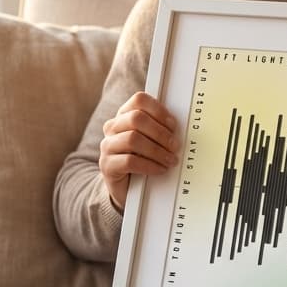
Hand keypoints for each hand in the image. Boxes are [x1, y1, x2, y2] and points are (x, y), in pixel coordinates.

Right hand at [99, 92, 180, 210]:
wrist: (126, 186)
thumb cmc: (142, 158)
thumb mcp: (151, 140)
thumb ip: (160, 129)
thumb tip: (179, 128)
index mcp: (124, 115)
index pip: (139, 100)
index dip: (158, 110)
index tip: (173, 125)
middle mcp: (113, 127)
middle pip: (136, 119)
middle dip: (160, 132)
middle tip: (175, 146)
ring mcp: (107, 146)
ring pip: (132, 139)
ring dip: (157, 151)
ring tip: (170, 160)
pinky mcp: (107, 165)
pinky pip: (129, 161)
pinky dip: (150, 165)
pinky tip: (160, 169)